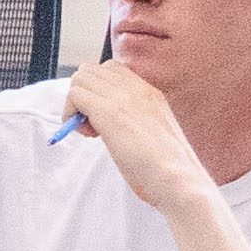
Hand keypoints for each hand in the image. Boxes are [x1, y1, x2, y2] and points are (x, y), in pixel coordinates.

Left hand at [68, 63, 207, 210]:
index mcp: (150, 91)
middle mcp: (137, 88)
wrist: (179, 180)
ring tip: (92, 132)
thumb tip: (107, 123)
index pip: (111, 70)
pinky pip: (74, 95)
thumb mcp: (153, 132)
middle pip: (92, 71)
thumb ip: (134, 119)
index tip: (104, 119)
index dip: (98, 91)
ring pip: (80, 79)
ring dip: (76, 105)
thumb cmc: (166, 168)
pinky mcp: (110, 112)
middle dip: (84, 96)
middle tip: (94, 126)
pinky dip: (71, 115)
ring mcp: (124, 98)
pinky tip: (89, 136)